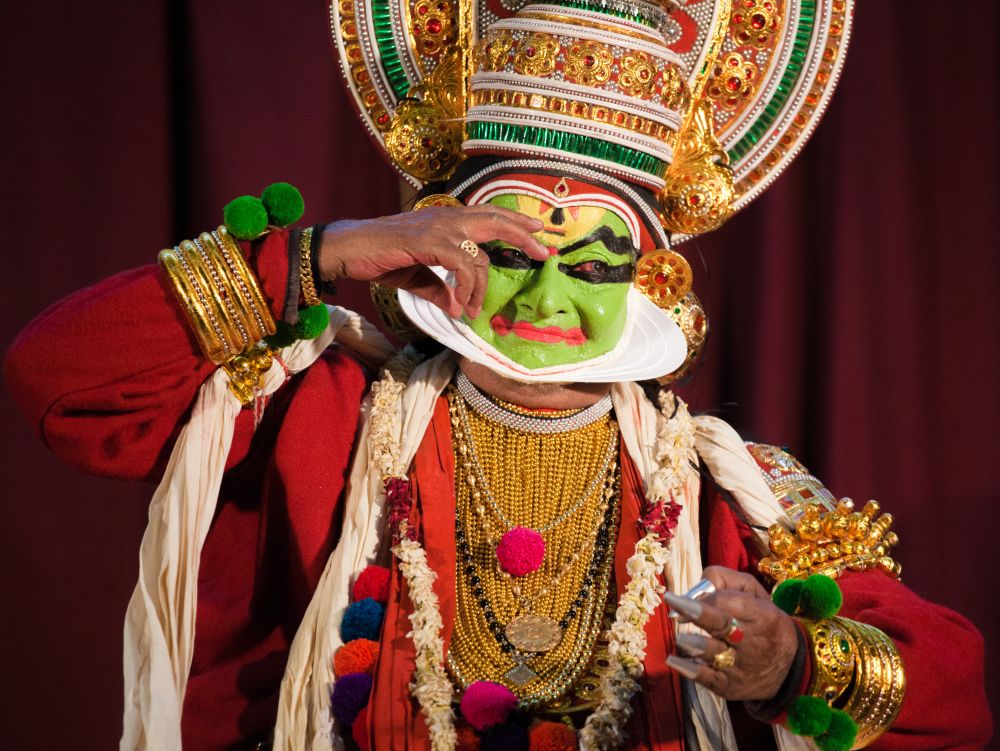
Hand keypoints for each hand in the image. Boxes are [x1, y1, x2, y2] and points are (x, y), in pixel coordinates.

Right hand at [318, 205, 546, 318]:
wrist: (349, 248)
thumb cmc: (380, 257)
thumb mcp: (417, 277)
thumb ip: (440, 289)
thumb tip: (457, 308)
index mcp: (447, 220)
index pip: (489, 217)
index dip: (514, 224)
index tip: (537, 236)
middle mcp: (446, 217)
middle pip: (495, 220)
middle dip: (522, 235)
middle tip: (545, 250)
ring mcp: (438, 227)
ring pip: (479, 251)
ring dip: (480, 286)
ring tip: (474, 309)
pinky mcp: (428, 241)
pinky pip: (460, 264)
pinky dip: (464, 288)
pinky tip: (459, 305)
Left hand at [665, 566, 797, 700]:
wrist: (789, 666)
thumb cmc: (761, 619)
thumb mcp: (752, 592)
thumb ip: (724, 580)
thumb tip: (694, 590)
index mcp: (762, 614)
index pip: (730, 601)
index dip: (705, 597)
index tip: (680, 597)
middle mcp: (753, 641)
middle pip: (722, 624)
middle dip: (698, 613)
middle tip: (675, 603)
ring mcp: (741, 666)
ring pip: (715, 654)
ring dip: (696, 645)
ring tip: (681, 638)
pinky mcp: (730, 686)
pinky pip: (709, 679)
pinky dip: (691, 671)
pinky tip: (674, 661)